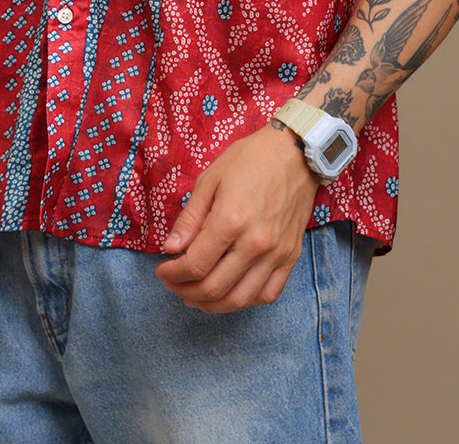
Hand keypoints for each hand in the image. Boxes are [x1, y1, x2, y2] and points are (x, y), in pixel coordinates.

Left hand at [154, 123, 319, 312]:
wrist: (295, 153)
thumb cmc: (250, 159)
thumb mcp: (211, 179)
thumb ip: (190, 218)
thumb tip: (171, 249)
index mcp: (230, 220)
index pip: (194, 264)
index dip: (173, 274)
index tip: (163, 270)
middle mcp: (255, 243)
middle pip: (214, 288)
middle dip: (185, 291)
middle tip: (174, 284)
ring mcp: (275, 253)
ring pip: (240, 299)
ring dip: (212, 304)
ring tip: (196, 296)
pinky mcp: (290, 256)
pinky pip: (268, 294)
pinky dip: (246, 301)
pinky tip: (231, 292)